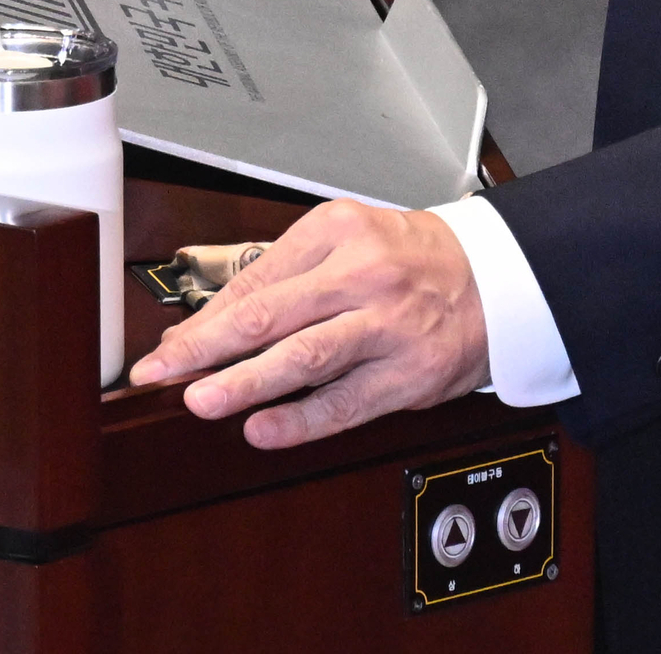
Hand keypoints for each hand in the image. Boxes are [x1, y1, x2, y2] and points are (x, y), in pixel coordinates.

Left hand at [126, 200, 488, 447]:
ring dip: (246, 382)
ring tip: (202, 400)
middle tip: (164, 373)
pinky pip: (346, 402)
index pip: (255, 280)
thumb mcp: (347, 242)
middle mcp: (363, 274)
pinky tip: (263, 430)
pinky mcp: (409, 375)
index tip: (168, 350)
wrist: (496, 279)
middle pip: (271, 313)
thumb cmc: (411, 260)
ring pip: (305, 357)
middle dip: (208, 348)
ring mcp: (388, 326)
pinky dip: (300, 421)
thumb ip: (282, 279)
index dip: (204, 320)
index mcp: (338, 231)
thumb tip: (210, 325)